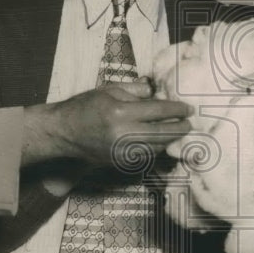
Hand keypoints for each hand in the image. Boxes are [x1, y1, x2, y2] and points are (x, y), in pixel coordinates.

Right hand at [21, 79, 193, 166]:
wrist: (63, 132)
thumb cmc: (85, 106)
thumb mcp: (109, 89)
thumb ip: (137, 90)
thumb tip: (159, 93)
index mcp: (120, 112)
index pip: (158, 111)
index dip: (177, 110)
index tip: (189, 109)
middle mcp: (123, 134)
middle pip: (163, 133)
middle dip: (180, 128)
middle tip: (190, 123)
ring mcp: (122, 152)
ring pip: (157, 147)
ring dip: (171, 139)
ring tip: (180, 131)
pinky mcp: (120, 163)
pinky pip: (146, 155)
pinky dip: (157, 148)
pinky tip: (162, 141)